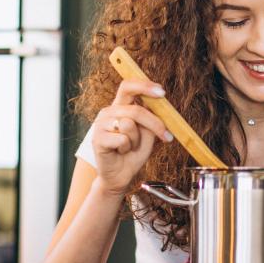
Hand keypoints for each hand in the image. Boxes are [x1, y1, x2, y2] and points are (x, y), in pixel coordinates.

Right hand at [91, 79, 172, 196]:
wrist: (120, 176)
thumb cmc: (133, 154)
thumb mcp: (148, 134)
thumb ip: (151, 119)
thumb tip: (159, 105)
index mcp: (120, 106)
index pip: (128, 86)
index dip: (144, 86)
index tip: (162, 93)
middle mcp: (108, 112)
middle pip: (135, 109)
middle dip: (154, 123)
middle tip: (166, 135)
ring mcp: (100, 124)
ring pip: (129, 124)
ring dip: (136, 140)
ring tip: (129, 147)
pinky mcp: (97, 138)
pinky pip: (122, 139)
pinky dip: (126, 148)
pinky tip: (120, 152)